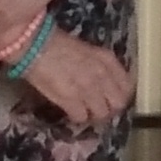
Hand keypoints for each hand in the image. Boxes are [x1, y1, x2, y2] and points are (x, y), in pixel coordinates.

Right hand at [9, 32, 131, 127]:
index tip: (111, 98)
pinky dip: (76, 117)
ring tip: (84, 110)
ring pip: (101, 114)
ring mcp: (88, 89)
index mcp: (107, 60)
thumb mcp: (88, 50)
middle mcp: (102, 75)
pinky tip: (70, 111)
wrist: (34, 45)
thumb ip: (101, 67)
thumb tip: (104, 83)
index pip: (127, 86)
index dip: (119, 95)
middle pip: (118, 104)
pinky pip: (81, 117)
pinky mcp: (70, 100)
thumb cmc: (57, 43)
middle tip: (98, 107)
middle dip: (110, 108)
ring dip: (93, 114)